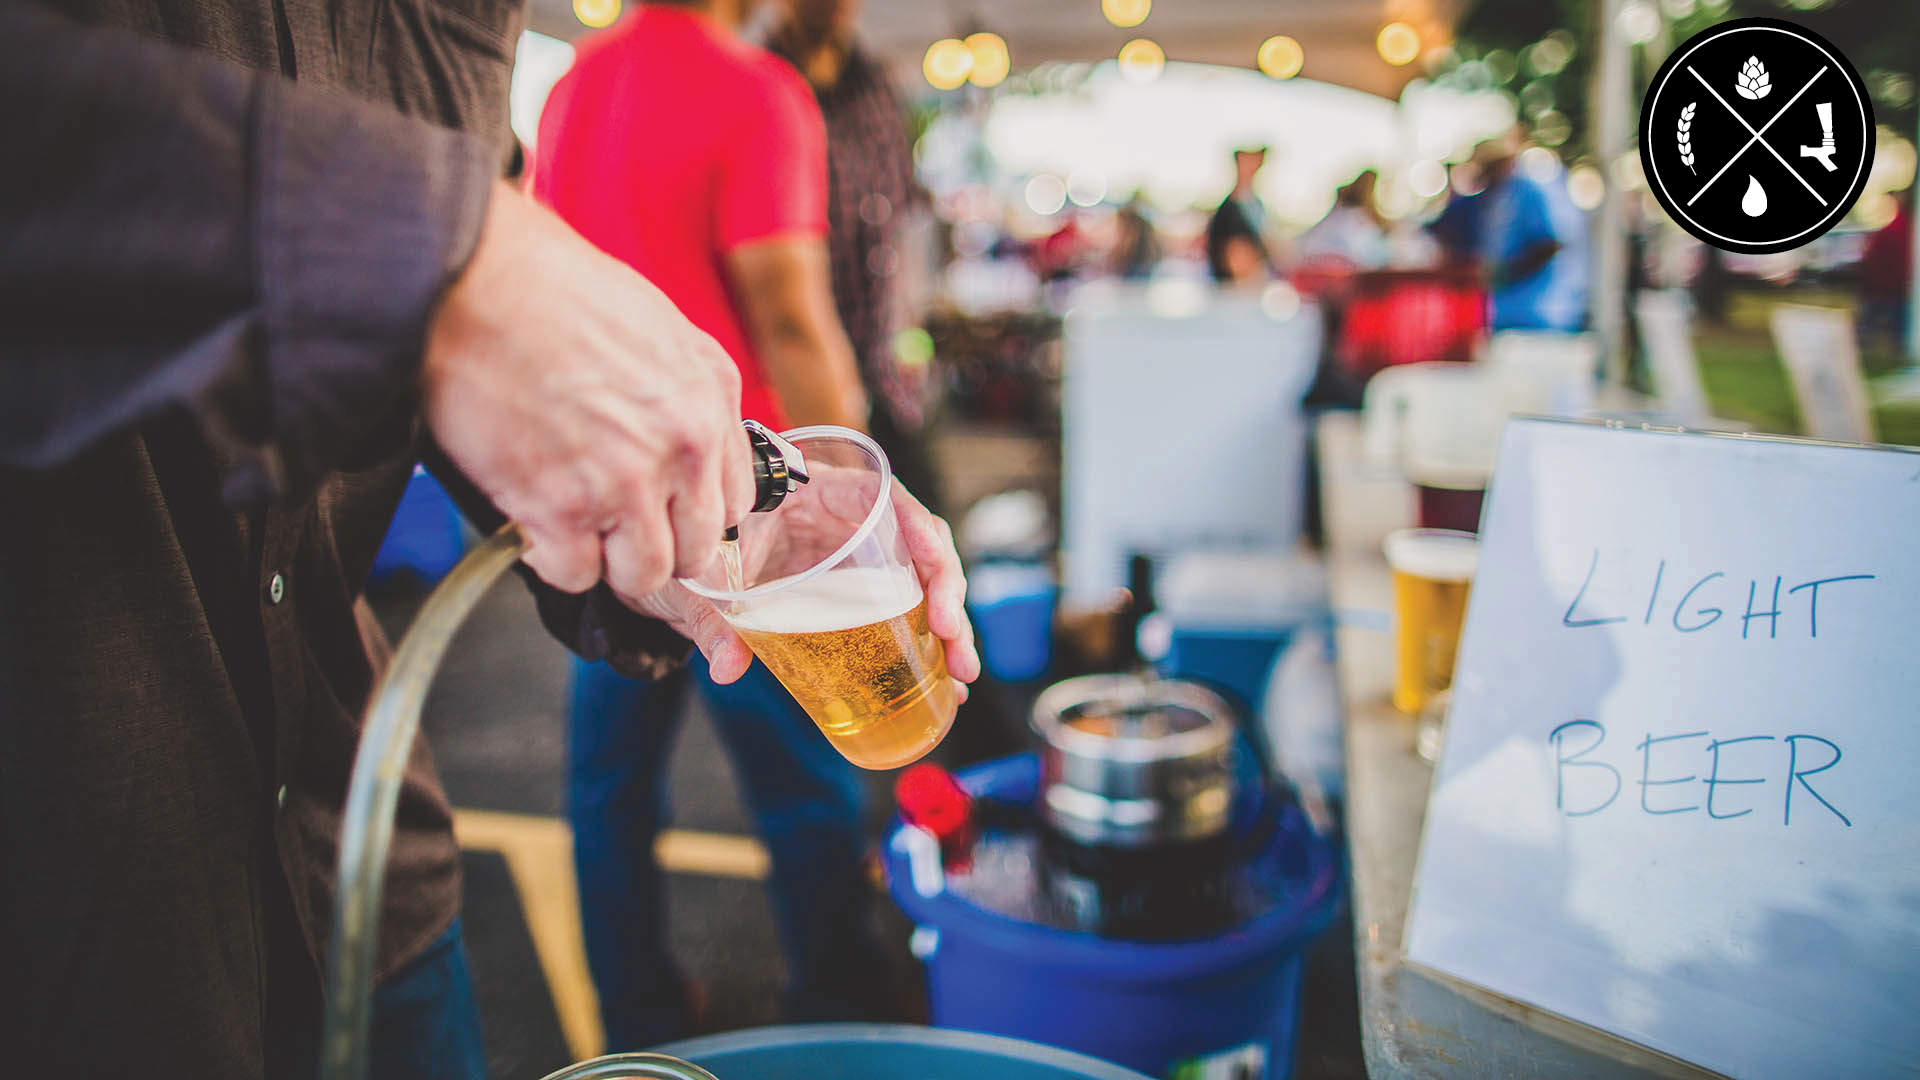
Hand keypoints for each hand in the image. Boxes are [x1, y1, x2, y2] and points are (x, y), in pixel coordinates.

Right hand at [424, 184, 754, 599]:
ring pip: (644, 574)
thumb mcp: (653, 326)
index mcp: (711, 394)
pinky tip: (534, 524)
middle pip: (697, 549)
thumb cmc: (547, 286)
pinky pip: (576, 575)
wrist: (473, 274)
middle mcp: (684, 442)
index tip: (661, 513)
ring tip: (573, 529)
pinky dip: (551, 560)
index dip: (690, 514)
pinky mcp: (562, 505)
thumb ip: (679, 393)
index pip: (734, 500)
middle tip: (612, 528)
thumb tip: (673, 448)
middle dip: (654, 546)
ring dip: (607, 562)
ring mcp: (627, 480)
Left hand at [651, 478, 980, 693]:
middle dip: (949, 598)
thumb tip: (729, 669)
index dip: (923, 536)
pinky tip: (942, 687)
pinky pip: (902, 611)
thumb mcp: (695, 577)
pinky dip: (925, 646)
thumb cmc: (689, 546)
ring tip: (960, 681)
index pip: (888, 499)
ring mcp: (857, 558)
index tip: (937, 578)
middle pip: (920, 547)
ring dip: (948, 630)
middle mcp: (848, 521)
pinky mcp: (855, 593)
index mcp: (816, 492)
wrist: (672, 558)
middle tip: (958, 650)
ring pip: (920, 585)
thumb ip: (709, 618)